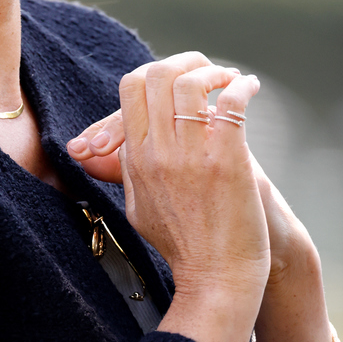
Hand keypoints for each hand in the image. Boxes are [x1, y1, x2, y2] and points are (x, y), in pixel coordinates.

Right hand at [69, 53, 269, 341]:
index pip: (132, 87)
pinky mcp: (226, 160)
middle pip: (157, 75)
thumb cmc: (181, 244)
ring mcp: (190, 155)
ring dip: (214, 71)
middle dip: (185, 62)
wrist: (216, 279)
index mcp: (136, 157)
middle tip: (206, 69)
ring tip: (231, 79)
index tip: (178, 78)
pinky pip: (229, 104)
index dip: (155, 71)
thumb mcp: (137, 204)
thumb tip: (93, 150)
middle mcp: (157, 152)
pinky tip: (250, 87)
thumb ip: (122, 169)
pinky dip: (241, 87)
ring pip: (190, 82)